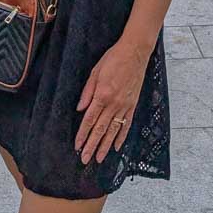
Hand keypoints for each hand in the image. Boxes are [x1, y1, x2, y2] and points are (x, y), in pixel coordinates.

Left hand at [74, 39, 148, 165]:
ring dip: (105, 146)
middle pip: (101, 129)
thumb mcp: (95, 71)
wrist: (135, 52)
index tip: (77, 146)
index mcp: (102, 94)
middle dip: (92, 145)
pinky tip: (117, 147)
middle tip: (85, 160)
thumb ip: (87, 92)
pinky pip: (126, 124)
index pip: (90, 119)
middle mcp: (114, 103)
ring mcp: (125, 105)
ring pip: (114, 130)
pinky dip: (121, 137)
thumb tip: (80, 109)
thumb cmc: (113, 59)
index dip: (83, 134)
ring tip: (99, 158)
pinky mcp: (132, 104)